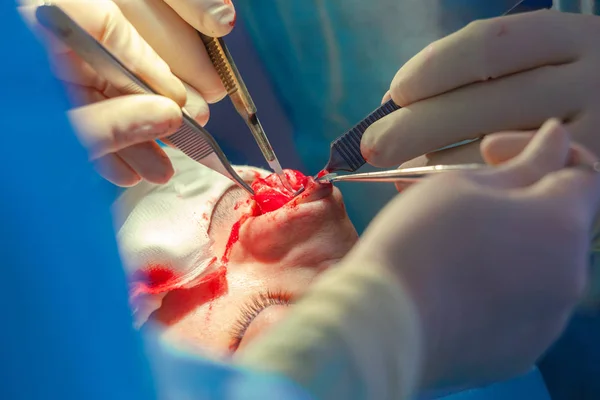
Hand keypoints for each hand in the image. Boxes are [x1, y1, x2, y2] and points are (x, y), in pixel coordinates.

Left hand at [19, 0, 235, 185]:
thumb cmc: (6, 133)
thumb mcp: (56, 130)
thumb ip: (112, 121)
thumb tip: (167, 115)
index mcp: (37, 29)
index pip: (108, 31)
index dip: (153, 71)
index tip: (182, 105)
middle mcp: (33, 48)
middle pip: (104, 72)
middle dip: (146, 117)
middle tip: (180, 144)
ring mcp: (28, 81)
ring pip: (88, 101)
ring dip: (126, 139)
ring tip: (157, 171)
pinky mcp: (26, 111)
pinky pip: (68, 121)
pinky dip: (95, 146)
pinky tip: (122, 169)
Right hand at [351, 119, 599, 388]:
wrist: (381, 325)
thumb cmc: (416, 243)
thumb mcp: (461, 185)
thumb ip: (522, 163)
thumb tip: (556, 140)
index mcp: (560, 225)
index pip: (583, 175)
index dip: (550, 156)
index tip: (507, 154)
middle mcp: (569, 277)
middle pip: (560, 226)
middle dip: (525, 205)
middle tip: (469, 199)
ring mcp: (547, 321)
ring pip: (539, 269)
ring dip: (510, 249)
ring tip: (453, 246)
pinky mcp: (519, 352)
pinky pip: (519, 309)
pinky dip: (498, 291)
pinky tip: (453, 286)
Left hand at [361, 10, 599, 168]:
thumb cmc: (558, 89)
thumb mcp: (538, 61)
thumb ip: (479, 74)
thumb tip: (396, 103)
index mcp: (570, 37)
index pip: (488, 46)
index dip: (432, 69)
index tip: (396, 94)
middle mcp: (591, 80)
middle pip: (486, 101)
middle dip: (417, 125)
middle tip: (372, 146)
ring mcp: (596, 133)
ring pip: (495, 150)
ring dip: (434, 162)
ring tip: (398, 170)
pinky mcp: (588, 180)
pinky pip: (509, 187)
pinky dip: (461, 188)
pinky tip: (434, 188)